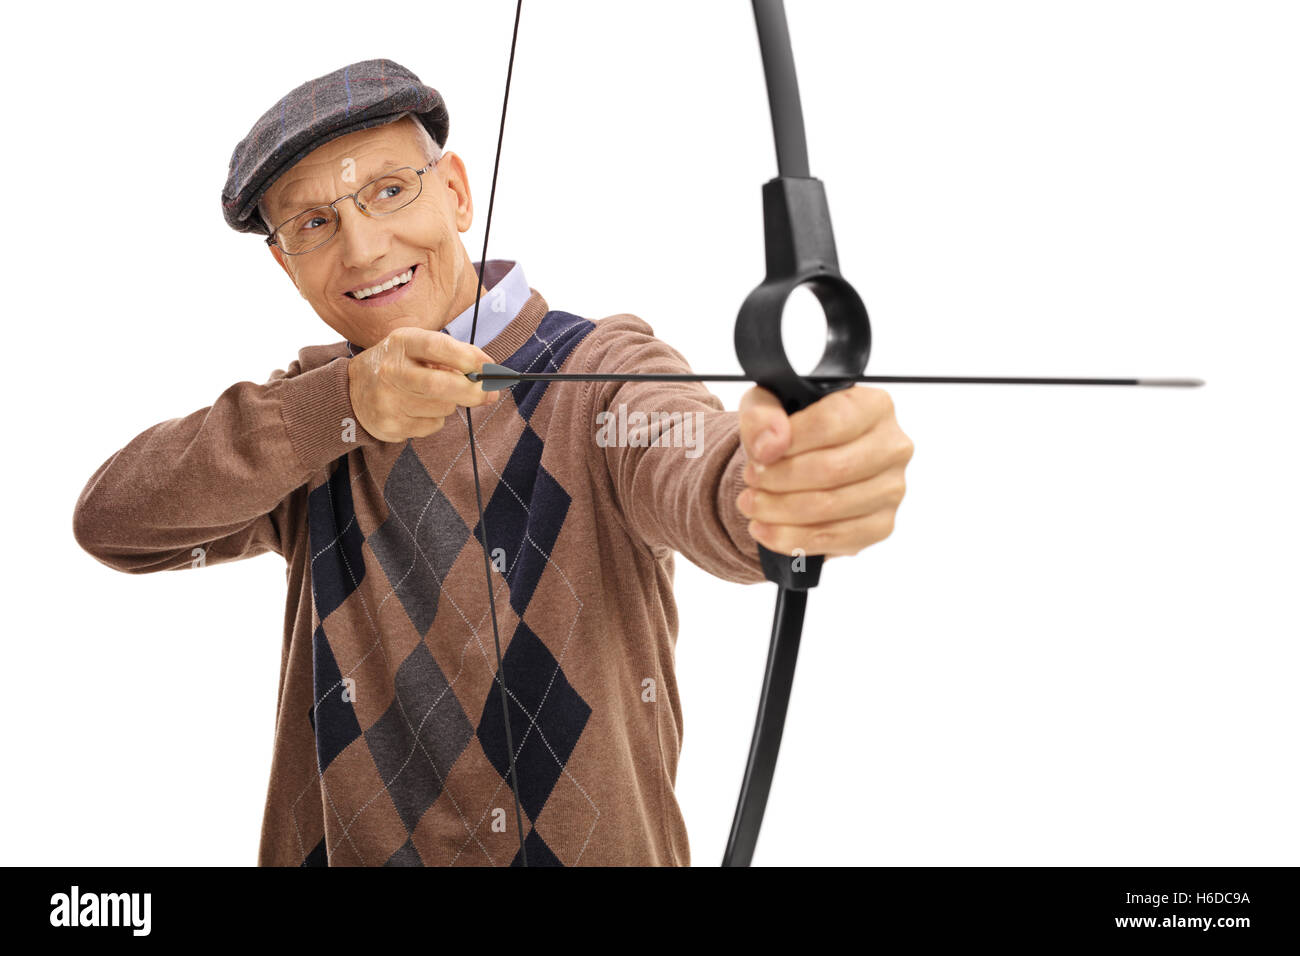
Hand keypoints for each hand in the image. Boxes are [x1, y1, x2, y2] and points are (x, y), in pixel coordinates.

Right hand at [347, 327, 499, 442]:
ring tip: (433, 396)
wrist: (353, 390)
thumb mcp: (418, 348)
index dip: (468, 357)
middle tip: (489, 393)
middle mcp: (391, 371)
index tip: (489, 367)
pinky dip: (436, 419)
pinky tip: (419, 409)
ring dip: (450, 404)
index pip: (437, 346)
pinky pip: (432, 426)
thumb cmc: (398, 364)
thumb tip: (490, 376)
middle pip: (441, 385)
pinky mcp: (391, 425)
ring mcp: (388, 401)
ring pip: (442, 408)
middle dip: (473, 391)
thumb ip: (454, 356)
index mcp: (401, 343)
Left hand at [735, 385, 913, 557]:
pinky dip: (791, 538)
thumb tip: (770, 444)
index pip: (832, 423)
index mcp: (874, 406)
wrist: (804, 462)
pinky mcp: (881, 525)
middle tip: (750, 481)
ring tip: (752, 504)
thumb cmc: (792, 428)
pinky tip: (764, 529)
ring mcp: (892, 489)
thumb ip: (763, 414)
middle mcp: (893, 447)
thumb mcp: (768, 404)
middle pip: (833, 469)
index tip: (758, 455)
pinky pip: (834, 538)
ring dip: (779, 510)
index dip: (789, 442)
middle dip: (780, 479)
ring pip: (830, 506)